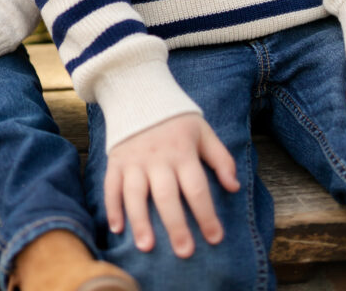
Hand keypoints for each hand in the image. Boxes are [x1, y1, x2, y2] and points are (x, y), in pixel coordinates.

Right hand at [104, 113, 238, 258]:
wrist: (140, 94)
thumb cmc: (176, 119)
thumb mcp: (204, 131)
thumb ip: (221, 158)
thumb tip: (234, 187)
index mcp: (182, 152)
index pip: (196, 187)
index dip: (206, 214)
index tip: (215, 238)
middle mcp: (158, 158)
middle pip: (167, 195)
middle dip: (176, 225)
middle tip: (184, 252)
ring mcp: (134, 160)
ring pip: (135, 193)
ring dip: (140, 220)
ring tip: (146, 246)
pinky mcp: (116, 160)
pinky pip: (111, 185)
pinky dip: (112, 206)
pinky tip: (117, 228)